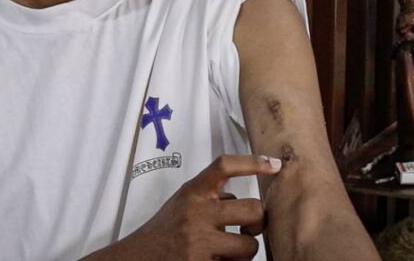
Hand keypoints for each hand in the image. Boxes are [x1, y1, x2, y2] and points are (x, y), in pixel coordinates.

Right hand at [85, 155, 281, 260]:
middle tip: (250, 227)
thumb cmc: (165, 230)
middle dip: (258, 221)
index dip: (253, 162)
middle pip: (253, 208)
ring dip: (247, 250)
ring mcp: (200, 243)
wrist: (137, 259)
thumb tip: (247, 201)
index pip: (224, 166)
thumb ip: (211, 198)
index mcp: (192, 192)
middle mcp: (197, 213)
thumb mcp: (183, 202)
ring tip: (233, 252)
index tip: (275, 164)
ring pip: (250, 245)